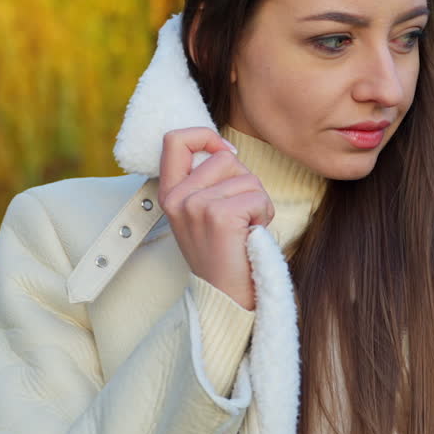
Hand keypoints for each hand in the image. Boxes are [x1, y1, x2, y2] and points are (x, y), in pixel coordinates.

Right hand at [157, 127, 274, 310]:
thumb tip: (226, 149)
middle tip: (239, 216)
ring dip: (257, 200)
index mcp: (169, 193)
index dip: (204, 136)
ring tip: (244, 228)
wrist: (226, 297)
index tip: (224, 154)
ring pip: (246, 177)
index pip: (175, 139)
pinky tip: (251, 235)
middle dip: (244, 181)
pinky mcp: (218, 216)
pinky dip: (264, 214)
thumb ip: (206, 180)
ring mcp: (195, 206)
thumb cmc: (224, 253)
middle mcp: (177, 198)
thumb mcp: (202, 211)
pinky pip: (257, 196)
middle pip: (224, 157)